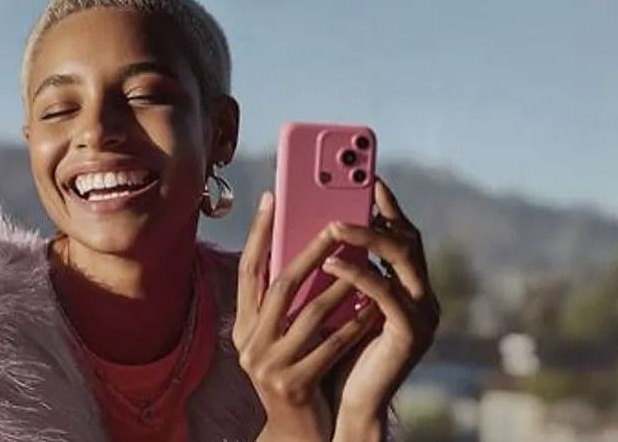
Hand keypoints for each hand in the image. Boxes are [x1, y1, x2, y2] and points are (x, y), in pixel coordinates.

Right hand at [233, 192, 388, 440]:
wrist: (299, 430)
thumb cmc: (297, 373)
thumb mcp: (281, 337)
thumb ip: (285, 303)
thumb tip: (306, 247)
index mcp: (243, 327)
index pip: (247, 271)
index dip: (257, 233)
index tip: (271, 198)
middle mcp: (249, 345)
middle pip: (281, 286)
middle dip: (311, 252)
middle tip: (334, 225)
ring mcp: (269, 366)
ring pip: (310, 314)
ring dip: (341, 286)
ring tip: (364, 263)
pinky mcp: (294, 384)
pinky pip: (331, 344)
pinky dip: (354, 323)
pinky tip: (375, 306)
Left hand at [321, 179, 439, 439]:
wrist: (349, 404)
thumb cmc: (339, 352)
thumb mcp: (337, 302)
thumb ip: (338, 270)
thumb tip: (316, 225)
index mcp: (407, 285)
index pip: (402, 234)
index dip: (388, 204)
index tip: (368, 174)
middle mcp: (422, 295)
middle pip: (409, 239)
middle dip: (382, 210)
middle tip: (354, 187)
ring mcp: (422, 314)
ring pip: (402, 259)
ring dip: (367, 236)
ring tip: (333, 224)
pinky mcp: (411, 333)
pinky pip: (385, 293)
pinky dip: (357, 273)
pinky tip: (330, 261)